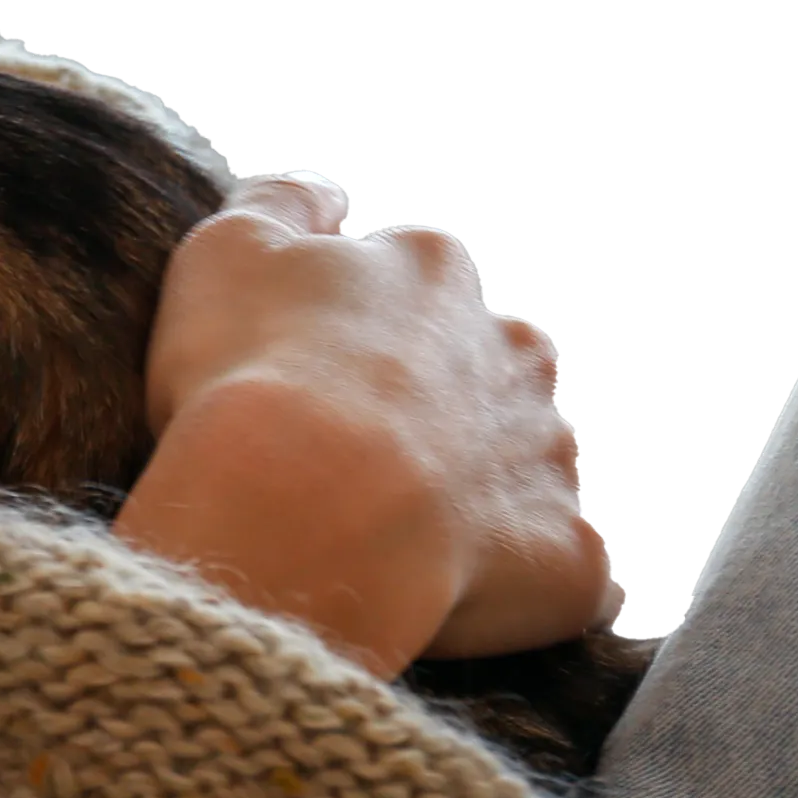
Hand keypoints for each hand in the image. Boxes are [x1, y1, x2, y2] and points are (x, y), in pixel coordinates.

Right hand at [125, 174, 623, 671]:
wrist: (299, 510)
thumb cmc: (250, 372)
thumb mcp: (226, 250)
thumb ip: (280, 203)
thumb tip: (327, 193)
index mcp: (433, 273)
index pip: (412, 277)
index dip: (355, 326)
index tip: (303, 370)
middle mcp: (514, 353)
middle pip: (493, 364)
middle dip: (446, 399)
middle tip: (357, 452)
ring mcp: (550, 459)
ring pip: (534, 463)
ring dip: (485, 489)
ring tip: (400, 533)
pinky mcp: (570, 560)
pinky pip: (572, 577)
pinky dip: (532, 587)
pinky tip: (469, 604)